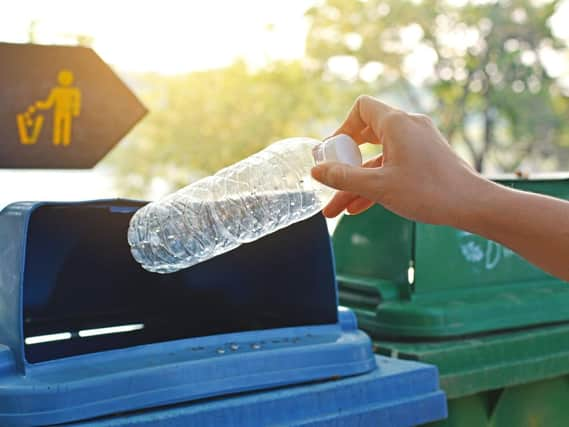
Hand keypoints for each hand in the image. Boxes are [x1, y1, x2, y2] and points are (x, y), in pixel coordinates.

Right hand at [311, 95, 486, 225]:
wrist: (474, 205)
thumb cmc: (429, 192)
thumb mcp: (379, 186)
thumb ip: (343, 178)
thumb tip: (316, 171)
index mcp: (397, 124)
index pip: (361, 108)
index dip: (342, 128)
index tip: (333, 153)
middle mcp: (408, 127)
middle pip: (366, 136)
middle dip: (344, 162)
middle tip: (330, 179)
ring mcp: (418, 144)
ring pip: (378, 159)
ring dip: (357, 182)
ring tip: (335, 209)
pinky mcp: (425, 160)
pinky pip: (392, 166)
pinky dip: (375, 183)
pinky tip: (358, 208)